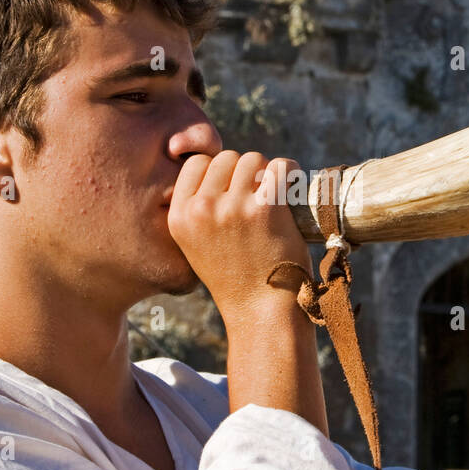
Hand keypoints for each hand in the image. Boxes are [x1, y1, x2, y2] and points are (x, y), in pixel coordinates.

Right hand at [166, 151, 311, 325]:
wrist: (261, 312)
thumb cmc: (236, 277)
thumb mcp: (197, 243)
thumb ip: (200, 207)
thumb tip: (224, 164)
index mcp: (179, 215)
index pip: (197, 164)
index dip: (220, 174)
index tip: (234, 192)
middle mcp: (201, 209)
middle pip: (227, 158)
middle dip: (244, 174)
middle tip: (257, 203)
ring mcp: (232, 207)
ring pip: (253, 159)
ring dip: (267, 175)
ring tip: (272, 203)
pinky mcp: (264, 208)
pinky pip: (280, 166)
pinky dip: (289, 174)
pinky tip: (289, 192)